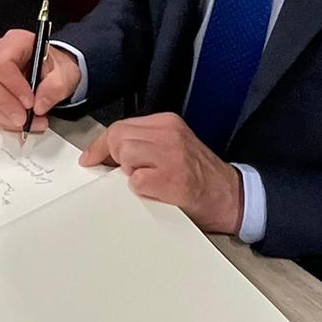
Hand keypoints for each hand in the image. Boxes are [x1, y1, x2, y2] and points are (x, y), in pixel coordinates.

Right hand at [0, 31, 81, 132]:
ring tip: (31, 122)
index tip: (29, 102)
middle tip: (24, 118)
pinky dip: (6, 120)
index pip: (1, 63)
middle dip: (6, 105)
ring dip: (7, 116)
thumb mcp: (66, 74)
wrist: (54, 72)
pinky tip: (23, 122)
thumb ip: (56, 87)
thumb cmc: (56, 67)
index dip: (13, 85)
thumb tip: (39, 105)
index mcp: (15, 42)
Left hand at [79, 112, 243, 233]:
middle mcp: (169, 134)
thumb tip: (106, 155)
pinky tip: (159, 193)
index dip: (101, 146)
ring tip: (152, 182)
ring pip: (125, 155)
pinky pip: (136, 181)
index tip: (90, 158)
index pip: (120, 127)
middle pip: (118, 138)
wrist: (231, 197)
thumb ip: (144, 144)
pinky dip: (142, 190)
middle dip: (115, 159)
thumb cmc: (199, 177)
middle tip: (129, 174)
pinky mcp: (170, 178)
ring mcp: (171, 155)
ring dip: (130, 174)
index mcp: (167, 124)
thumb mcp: (173, 147)